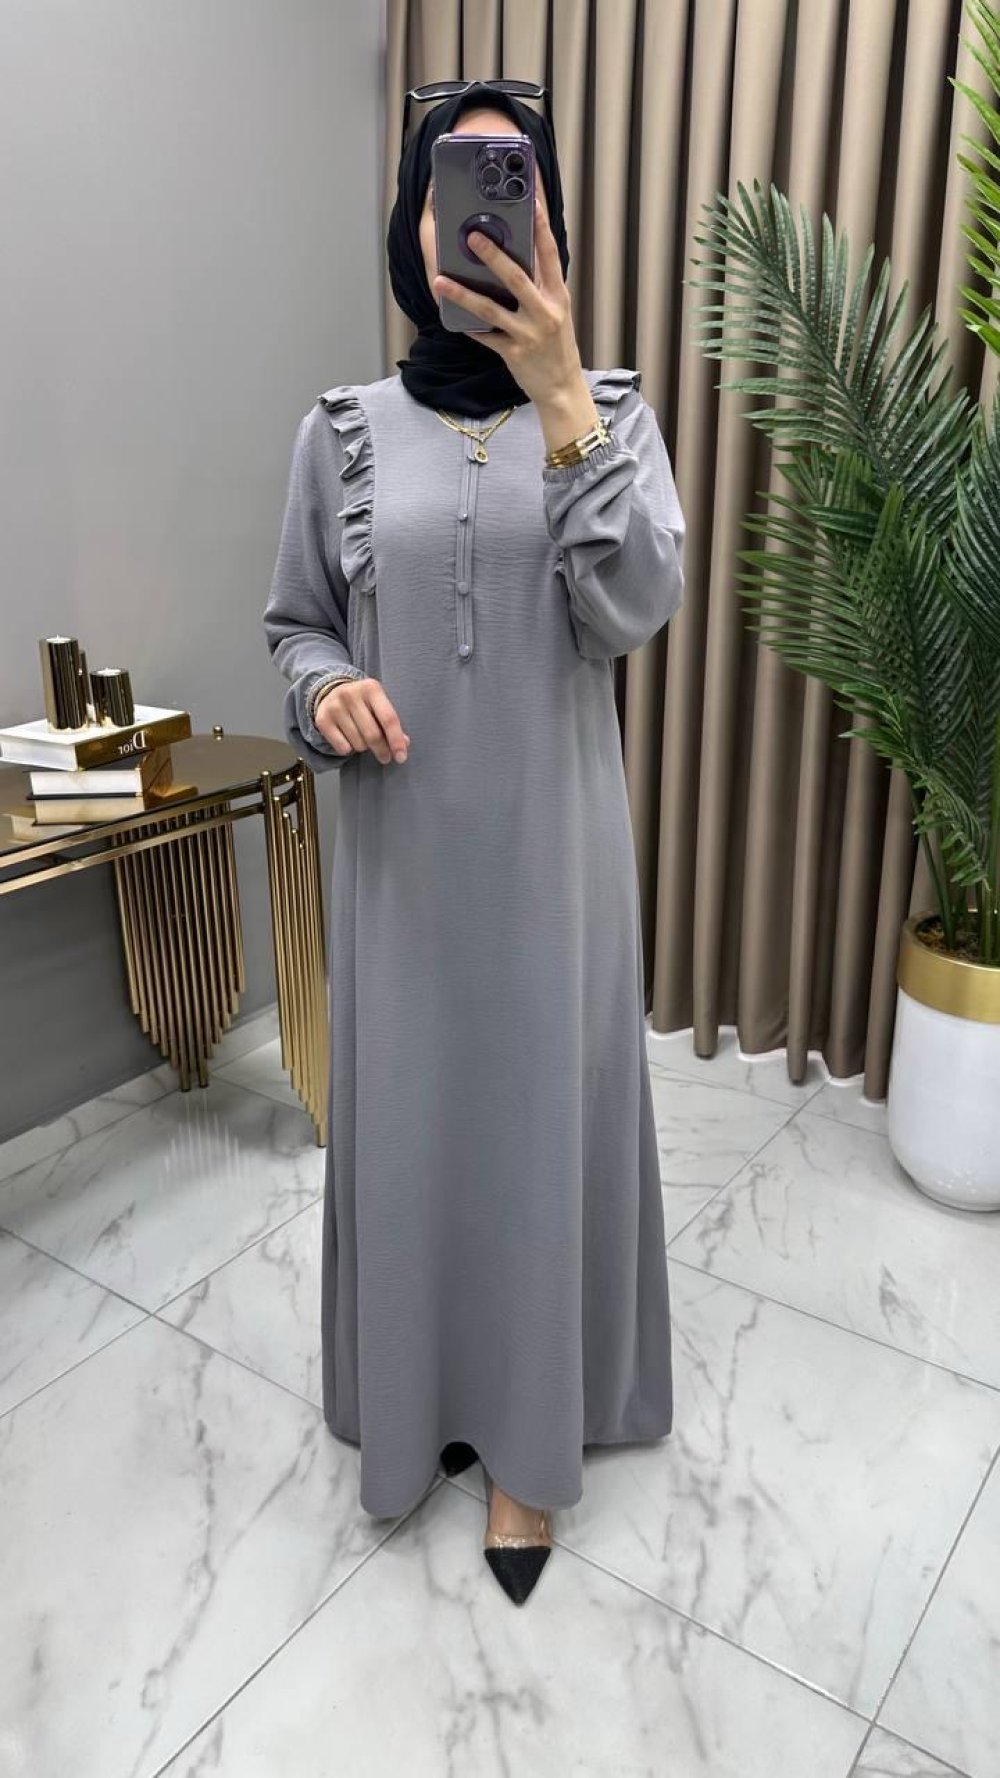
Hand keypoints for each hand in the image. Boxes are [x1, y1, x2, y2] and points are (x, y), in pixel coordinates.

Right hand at [314, 678, 409, 764]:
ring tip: (362, 738)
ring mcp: (335, 707)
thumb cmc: (362, 702)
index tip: (401, 757)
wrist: (330, 691)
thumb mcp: (379, 704)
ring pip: (358, 743)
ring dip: (364, 747)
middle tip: (385, 757)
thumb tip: (403, 744)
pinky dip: (349, 749)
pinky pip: (343, 748)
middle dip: (382, 750)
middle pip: (373, 734)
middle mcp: (351, 694)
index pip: (388, 718)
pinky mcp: (322, 720)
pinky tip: (348, 738)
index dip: (396, 740)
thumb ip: (391, 723)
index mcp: (371, 688)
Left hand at [432, 195, 584, 408]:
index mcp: (557, 295)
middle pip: (516, 277)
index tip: (531, 200)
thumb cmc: (556, 347)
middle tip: (472, 236)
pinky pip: (485, 336)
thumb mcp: (555, 312)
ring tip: (441, 280)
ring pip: (491, 309)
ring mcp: (529, 334)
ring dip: (463, 293)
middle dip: (493, 255)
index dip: (540, 226)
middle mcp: (545, 312)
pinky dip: (469, 326)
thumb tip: (510, 260)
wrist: (562, 388)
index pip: (550, 253)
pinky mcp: (513, 354)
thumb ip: (539, 287)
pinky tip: (451, 316)